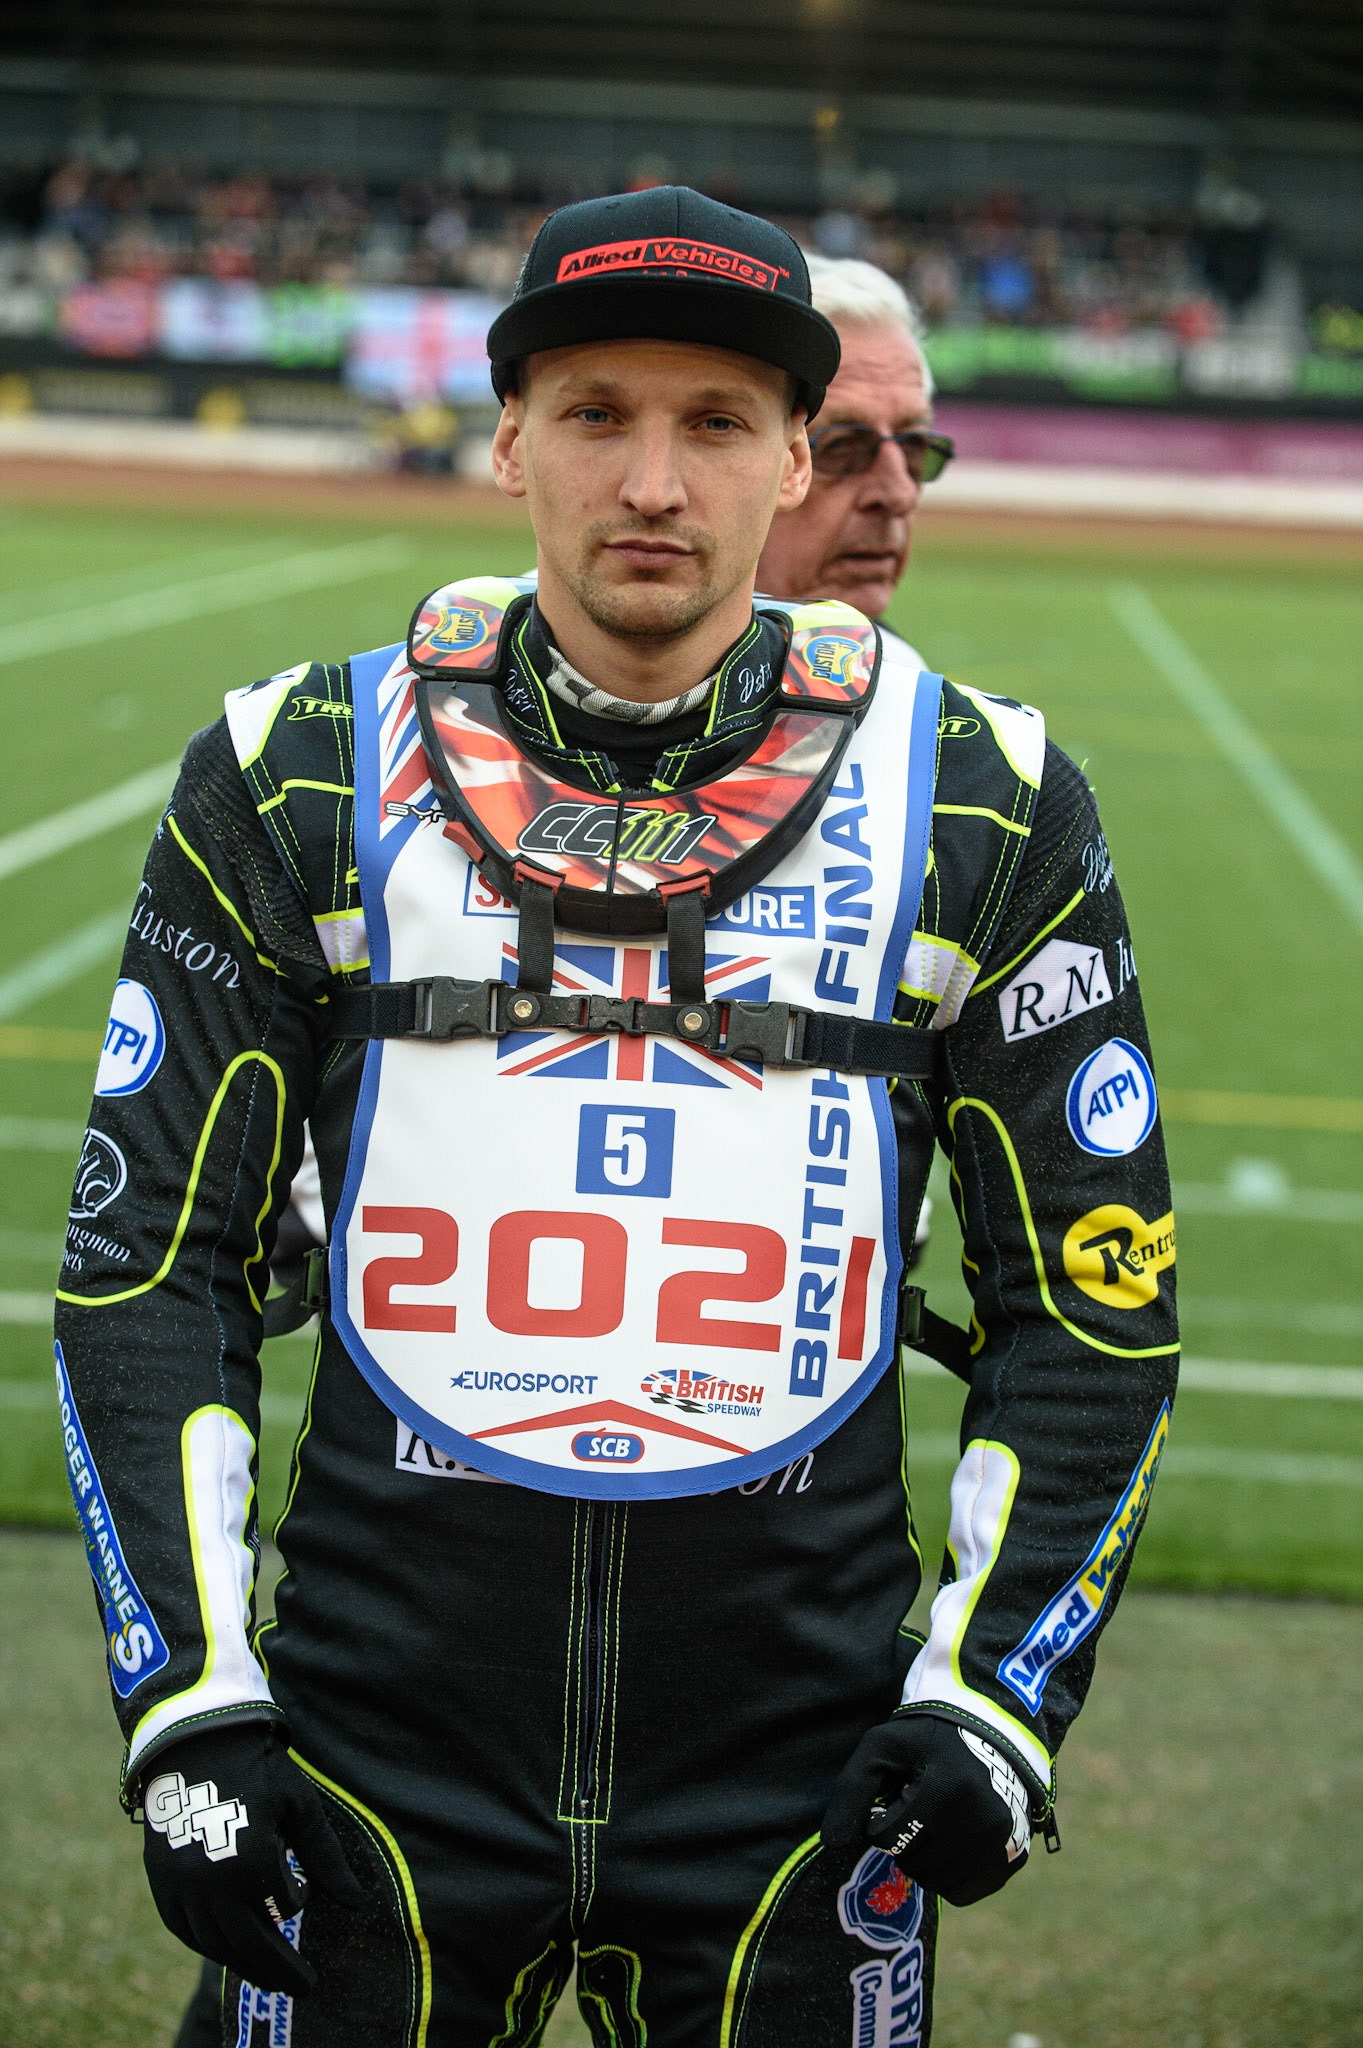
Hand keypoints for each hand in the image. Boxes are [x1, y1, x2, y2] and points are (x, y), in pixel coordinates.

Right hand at [140, 1722, 362, 1994]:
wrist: (197, 1741)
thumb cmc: (259, 1771)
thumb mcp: (301, 1809)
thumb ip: (327, 1859)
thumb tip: (357, 1904)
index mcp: (254, 1864)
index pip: (286, 1906)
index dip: (301, 1898)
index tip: (306, 1890)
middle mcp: (214, 1885)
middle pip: (251, 1945)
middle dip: (279, 1971)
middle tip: (305, 1987)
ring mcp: (183, 1887)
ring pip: (215, 1944)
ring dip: (243, 1963)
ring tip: (268, 1973)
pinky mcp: (161, 1883)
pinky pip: (185, 1930)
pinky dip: (208, 1944)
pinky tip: (226, 1948)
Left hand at [823, 1713, 1033, 1906]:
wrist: (991, 1736)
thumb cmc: (928, 1742)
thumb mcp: (882, 1748)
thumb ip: (851, 1789)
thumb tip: (834, 1842)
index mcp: (946, 1789)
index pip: (884, 1837)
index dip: (879, 1820)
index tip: (894, 1799)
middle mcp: (980, 1821)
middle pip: (911, 1863)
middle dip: (902, 1841)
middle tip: (916, 1811)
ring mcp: (1001, 1845)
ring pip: (936, 1883)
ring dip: (924, 1861)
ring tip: (934, 1825)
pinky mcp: (1012, 1861)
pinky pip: (963, 1892)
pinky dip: (949, 1876)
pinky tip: (951, 1844)